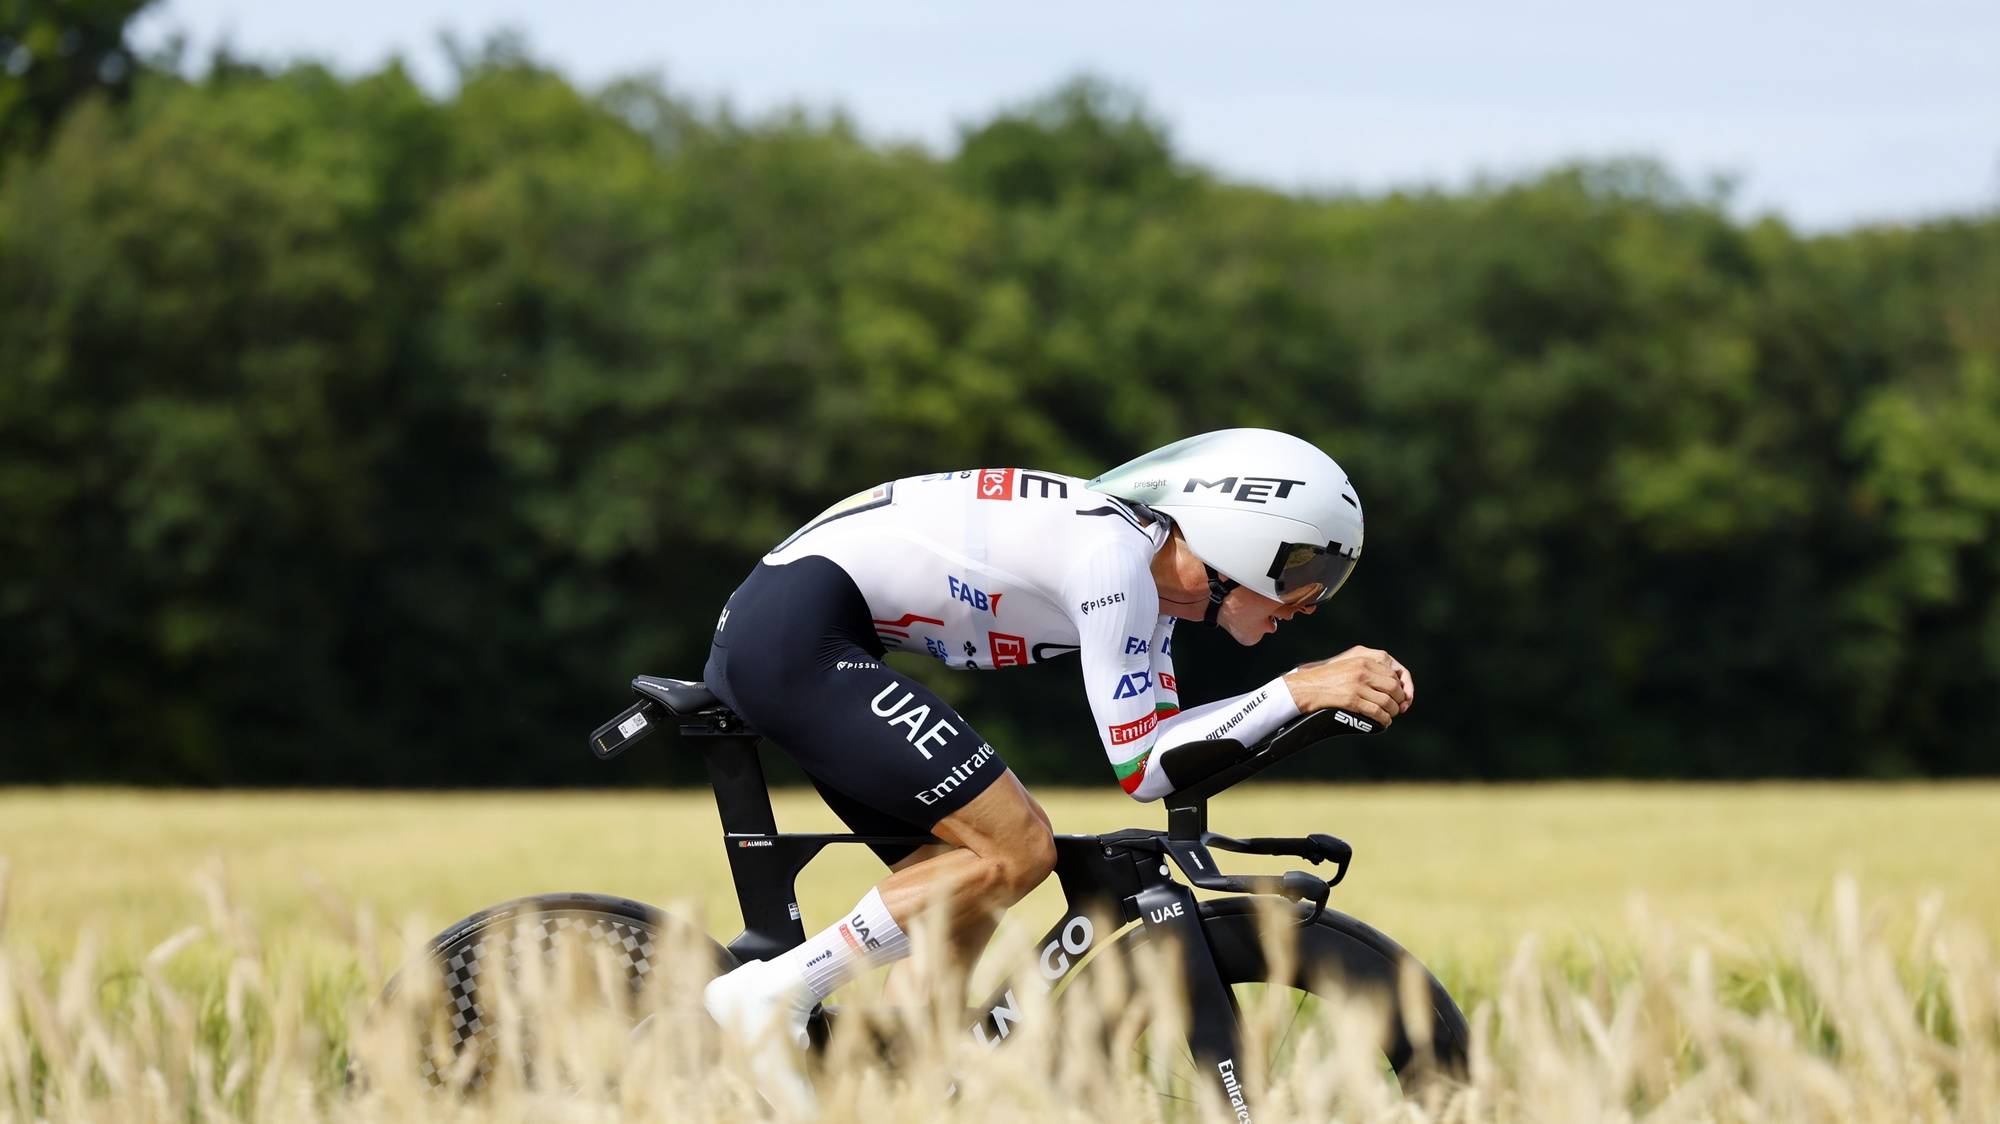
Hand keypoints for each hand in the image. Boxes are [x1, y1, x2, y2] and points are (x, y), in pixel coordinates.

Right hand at [1282, 646, 1412, 726]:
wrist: (1305, 687)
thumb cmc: (1326, 679)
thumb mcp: (1348, 664)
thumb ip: (1367, 668)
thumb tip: (1392, 682)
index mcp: (1363, 658)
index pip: (1394, 672)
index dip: (1403, 687)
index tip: (1404, 697)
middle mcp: (1362, 669)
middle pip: (1394, 687)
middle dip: (1399, 700)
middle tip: (1398, 708)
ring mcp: (1357, 684)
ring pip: (1388, 701)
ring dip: (1392, 712)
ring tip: (1390, 716)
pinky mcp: (1351, 699)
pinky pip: (1377, 712)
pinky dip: (1384, 719)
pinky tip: (1383, 722)